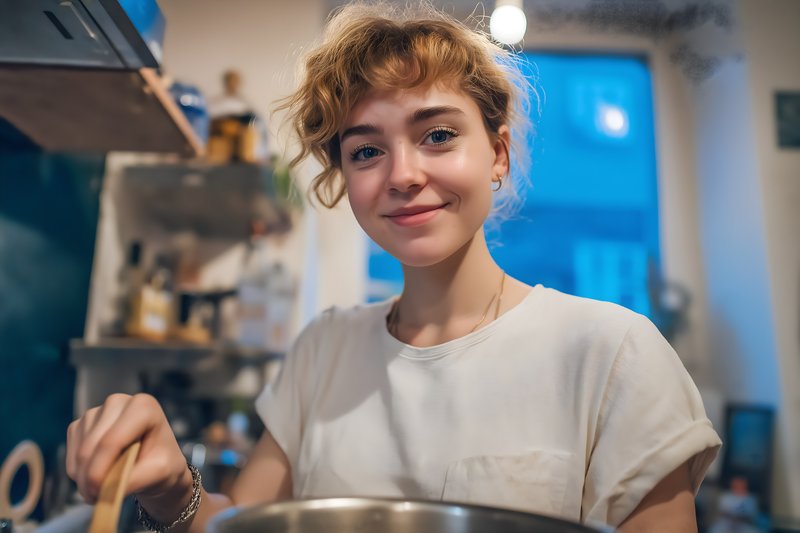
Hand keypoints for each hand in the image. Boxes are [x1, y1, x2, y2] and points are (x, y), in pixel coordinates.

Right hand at [66, 393, 192, 513]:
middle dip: (90, 478)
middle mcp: (118, 402)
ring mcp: (96, 411)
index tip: (98, 494)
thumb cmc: (162, 463)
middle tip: (98, 498)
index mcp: (143, 406)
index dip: (100, 470)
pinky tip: (97, 475)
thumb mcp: (161, 472)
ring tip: (104, 488)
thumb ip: (137, 479)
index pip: (112, 440)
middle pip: (91, 446)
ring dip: (84, 477)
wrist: (155, 462)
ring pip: (79, 452)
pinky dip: (79, 472)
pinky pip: (70, 454)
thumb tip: (107, 490)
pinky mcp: (81, 424)